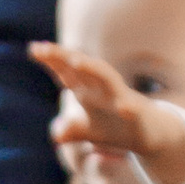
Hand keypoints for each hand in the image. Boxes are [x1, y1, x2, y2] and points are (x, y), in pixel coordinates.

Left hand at [26, 43, 184, 183]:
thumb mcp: (91, 131)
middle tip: (42, 48)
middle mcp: (103, 90)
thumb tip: (57, 135)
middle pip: (82, 69)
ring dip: (92, 68)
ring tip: (75, 61)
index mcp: (89, 91)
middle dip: (63, 57)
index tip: (34, 49)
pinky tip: (124, 107)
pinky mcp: (137, 114)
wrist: (150, 135)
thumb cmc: (117, 127)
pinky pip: (132, 109)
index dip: (52, 61)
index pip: (67, 73)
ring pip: (106, 79)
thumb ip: (72, 130)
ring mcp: (121, 98)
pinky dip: (128, 107)